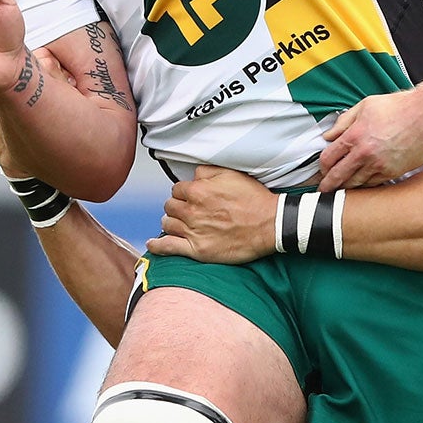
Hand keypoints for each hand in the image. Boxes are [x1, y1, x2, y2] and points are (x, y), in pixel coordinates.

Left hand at [146, 165, 275, 263]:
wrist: (270, 224)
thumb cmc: (254, 199)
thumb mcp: (231, 174)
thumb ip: (207, 172)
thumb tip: (193, 175)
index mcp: (197, 191)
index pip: (177, 189)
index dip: (184, 193)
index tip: (192, 197)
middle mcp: (191, 211)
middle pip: (170, 206)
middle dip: (177, 207)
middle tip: (188, 210)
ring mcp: (193, 231)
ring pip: (167, 223)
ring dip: (170, 222)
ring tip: (178, 224)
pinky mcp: (197, 250)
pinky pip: (168, 247)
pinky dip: (157, 245)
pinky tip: (152, 244)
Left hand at [317, 91, 422, 190]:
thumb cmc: (400, 107)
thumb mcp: (366, 105)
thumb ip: (344, 121)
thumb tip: (329, 134)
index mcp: (354, 135)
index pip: (328, 158)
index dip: (321, 167)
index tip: (320, 171)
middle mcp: (364, 153)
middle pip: (338, 176)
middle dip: (328, 185)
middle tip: (324, 189)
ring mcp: (378, 165)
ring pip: (355, 183)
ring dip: (346, 187)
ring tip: (341, 189)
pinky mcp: (393, 172)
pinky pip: (373, 184)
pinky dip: (365, 185)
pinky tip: (362, 184)